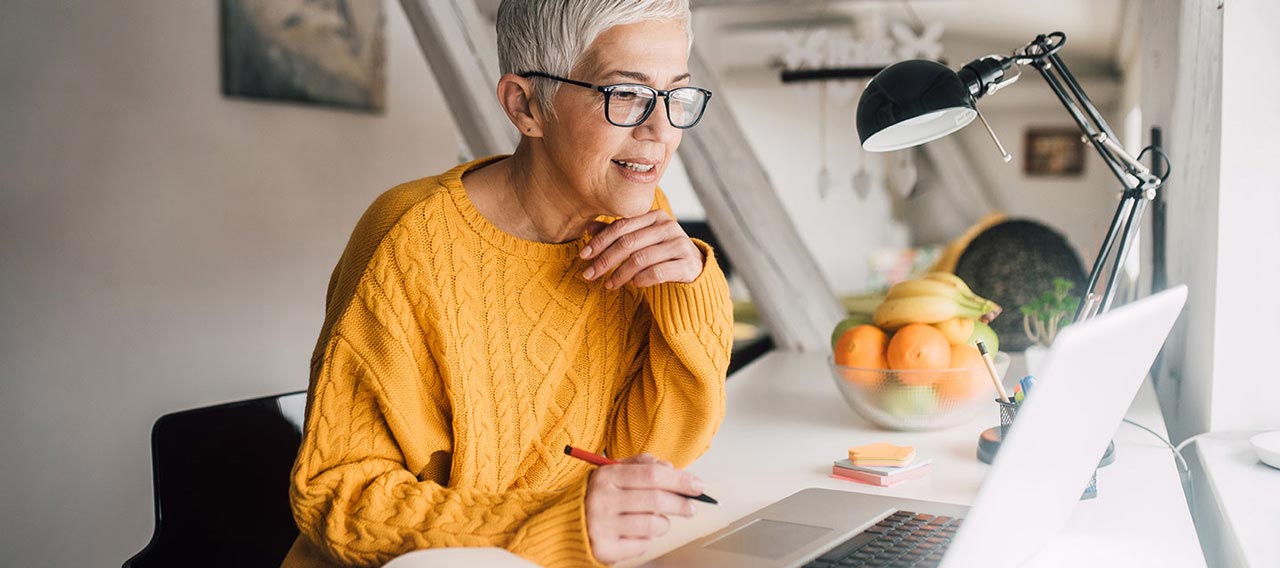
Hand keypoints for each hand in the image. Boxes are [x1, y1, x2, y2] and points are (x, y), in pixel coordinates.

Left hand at [580, 210, 703, 289]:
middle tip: (589, 274)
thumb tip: (589, 229)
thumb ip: (617, 234)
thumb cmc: (661, 254)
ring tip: (609, 284)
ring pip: (640, 258)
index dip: (600, 241)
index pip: (621, 226)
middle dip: (605, 260)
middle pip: (628, 242)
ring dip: (620, 274)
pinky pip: (657, 272)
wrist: (695, 270)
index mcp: (655, 216)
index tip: (583, 255)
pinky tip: (633, 285)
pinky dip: (640, 280)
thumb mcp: (640, 242)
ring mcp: (680, 245)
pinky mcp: (688, 264)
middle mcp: (669, 227)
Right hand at [584, 453, 704, 563]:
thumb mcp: (614, 472)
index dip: (681, 480)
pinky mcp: (604, 549)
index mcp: (606, 476)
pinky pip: (642, 545)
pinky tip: (636, 533)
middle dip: (681, 503)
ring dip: (663, 523)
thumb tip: (671, 468)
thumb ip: (642, 465)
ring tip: (657, 521)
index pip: (653, 475)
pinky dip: (646, 539)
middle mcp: (602, 500)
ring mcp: (602, 526)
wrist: (566, 524)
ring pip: (653, 524)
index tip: (698, 485)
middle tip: (691, 507)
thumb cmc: (599, 495)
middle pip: (656, 500)